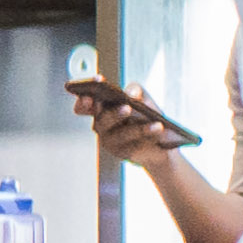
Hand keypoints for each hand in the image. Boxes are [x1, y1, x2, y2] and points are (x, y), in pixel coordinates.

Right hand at [68, 74, 185, 164]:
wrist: (159, 139)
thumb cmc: (144, 113)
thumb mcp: (142, 97)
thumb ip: (136, 90)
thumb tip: (131, 95)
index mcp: (98, 109)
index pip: (83, 106)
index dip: (83, 100)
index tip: (90, 93)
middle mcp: (100, 126)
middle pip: (102, 121)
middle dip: (115, 114)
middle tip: (127, 107)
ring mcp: (110, 141)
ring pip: (121, 135)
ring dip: (138, 128)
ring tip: (153, 122)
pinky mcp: (124, 153)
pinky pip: (135, 145)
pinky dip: (148, 135)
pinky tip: (158, 127)